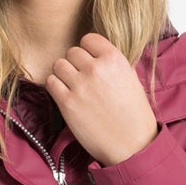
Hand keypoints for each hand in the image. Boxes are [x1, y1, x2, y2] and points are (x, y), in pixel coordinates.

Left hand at [43, 32, 159, 167]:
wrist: (132, 145)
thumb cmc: (134, 115)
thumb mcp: (130, 79)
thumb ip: (111, 63)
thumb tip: (94, 55)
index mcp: (114, 59)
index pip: (88, 39)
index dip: (88, 50)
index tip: (90, 62)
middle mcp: (96, 68)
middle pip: (72, 52)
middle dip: (75, 64)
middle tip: (81, 78)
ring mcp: (80, 85)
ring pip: (59, 65)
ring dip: (63, 74)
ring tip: (72, 86)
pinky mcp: (67, 103)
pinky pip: (51, 82)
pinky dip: (55, 87)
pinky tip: (65, 96)